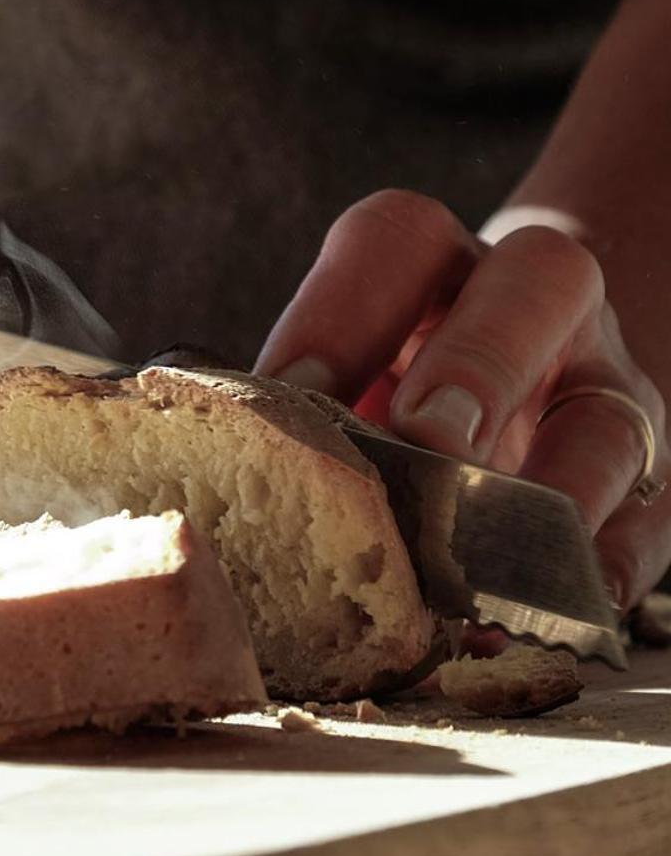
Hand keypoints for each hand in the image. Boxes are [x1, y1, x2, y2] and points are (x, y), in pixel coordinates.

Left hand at [254, 188, 669, 609]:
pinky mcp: (648, 488)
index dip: (338, 312)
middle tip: (425, 442)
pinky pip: (644, 526)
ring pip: (605, 420)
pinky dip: (597, 575)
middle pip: (535, 286)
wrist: (532, 393)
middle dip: (477, 363)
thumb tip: (228, 484)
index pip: (395, 239)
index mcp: (435, 266)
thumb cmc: (399, 389)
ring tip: (486, 567)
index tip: (286, 393)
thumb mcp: (351, 372)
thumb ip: (304, 411)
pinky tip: (551, 615)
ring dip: (549, 492)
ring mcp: (603, 394)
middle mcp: (537, 308)